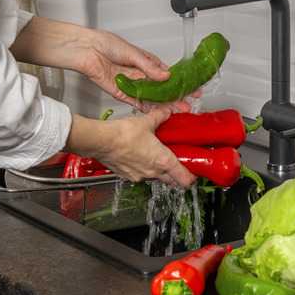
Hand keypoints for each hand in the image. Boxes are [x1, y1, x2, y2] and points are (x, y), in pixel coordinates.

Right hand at [65, 109, 196, 185]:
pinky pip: (140, 176)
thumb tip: (167, 112)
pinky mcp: (127, 176)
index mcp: (163, 161)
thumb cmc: (123, 134)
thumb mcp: (147, 122)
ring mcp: (139, 176)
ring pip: (156, 178)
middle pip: (172, 181)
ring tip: (158, 158)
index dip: (192, 177)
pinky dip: (144, 170)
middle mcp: (153, 172)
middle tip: (179, 165)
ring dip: (160, 172)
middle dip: (177, 175)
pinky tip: (140, 158)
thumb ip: (160, 117)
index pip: (184, 178)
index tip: (194, 172)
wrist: (101, 141)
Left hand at [74, 29, 193, 111]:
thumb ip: (149, 67)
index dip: (179, 83)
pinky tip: (158, 112)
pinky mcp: (122, 93)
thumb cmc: (107, 44)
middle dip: (175, 98)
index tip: (191, 89)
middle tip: (186, 105)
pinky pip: (137, 102)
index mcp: (146, 62)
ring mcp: (133, 85)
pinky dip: (148, 108)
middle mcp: (141, 74)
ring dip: (164, 105)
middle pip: (161, 89)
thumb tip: (165, 75)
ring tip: (177, 111)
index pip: (167, 74)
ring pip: (152, 98)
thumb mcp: (134, 53)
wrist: (88, 50)